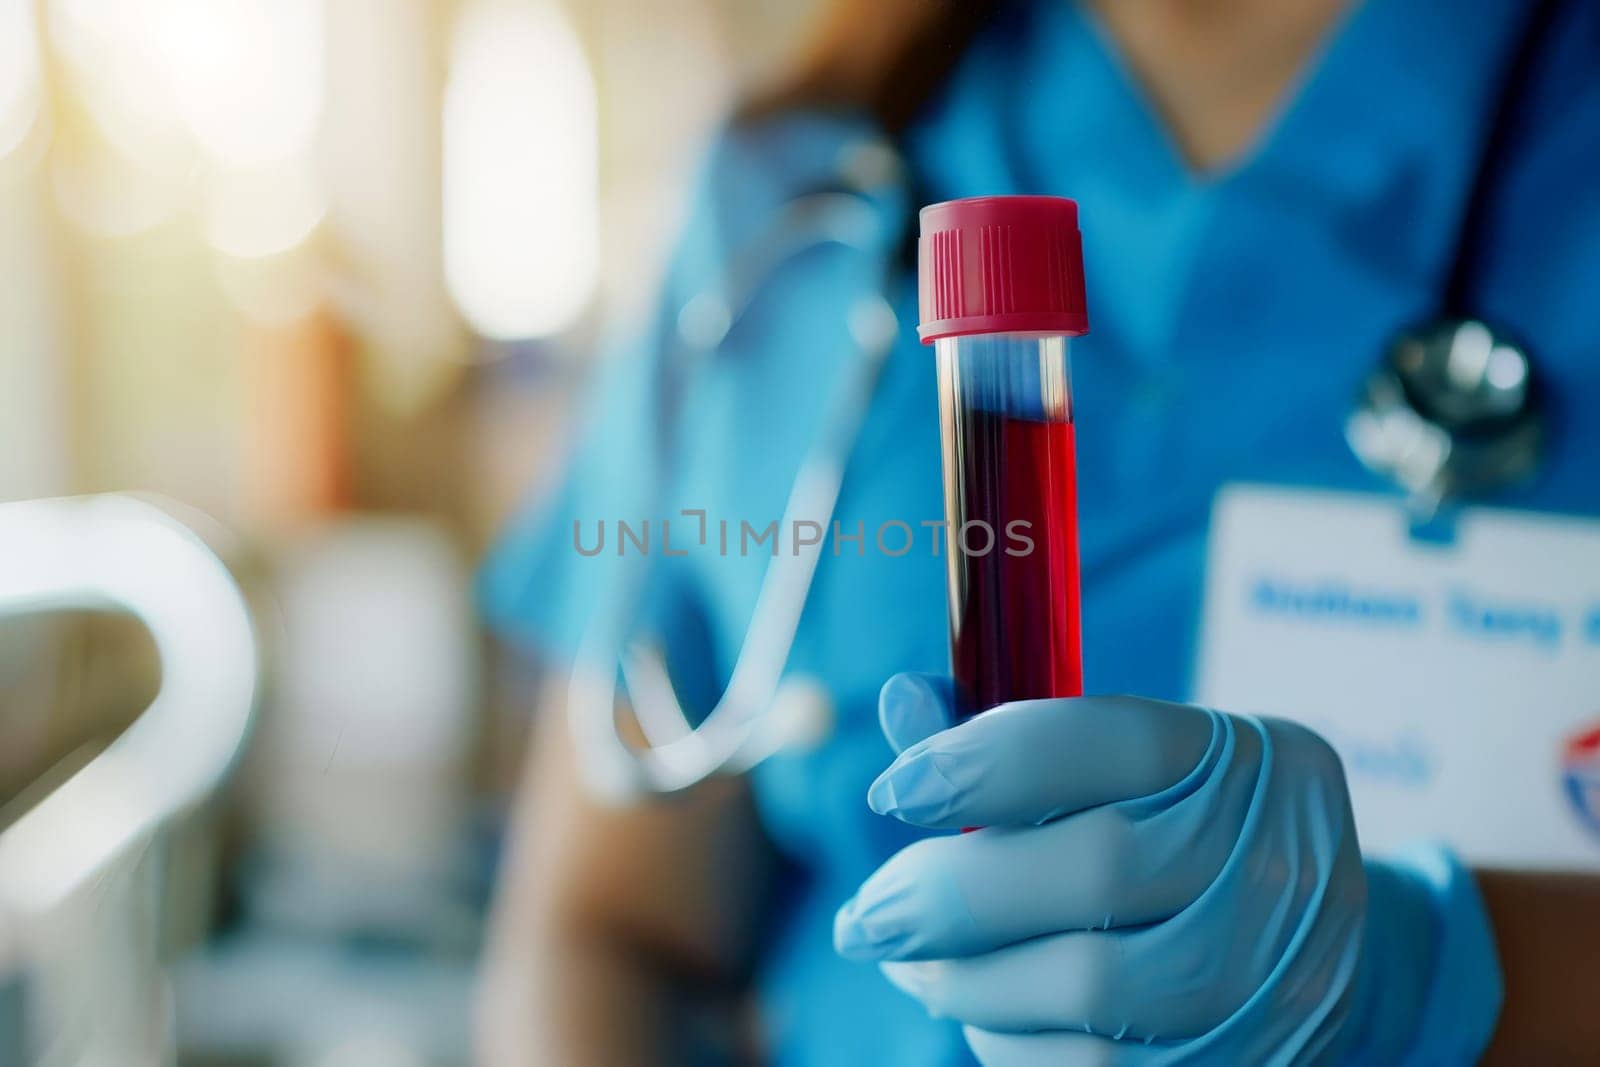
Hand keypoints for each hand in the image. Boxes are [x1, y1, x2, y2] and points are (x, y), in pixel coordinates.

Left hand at [834, 675, 1502, 1064]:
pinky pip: (1093, 1066)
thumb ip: (1018, 742)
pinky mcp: (1242, 1066)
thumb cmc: (1193, 841)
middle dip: (950, 895)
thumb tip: (900, 703)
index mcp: (1254, 762)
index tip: (893, 791)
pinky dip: (1008, 1041)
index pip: (1110, 742)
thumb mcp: (1137, 772)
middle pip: (1093, 871)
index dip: (985, 761)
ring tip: (906, 963)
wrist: (1332, 960)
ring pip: (1088, 989)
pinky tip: (974, 1010)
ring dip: (963, 980)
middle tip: (865, 916)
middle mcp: (1280, 865)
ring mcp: (1274, 979)